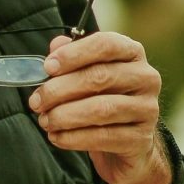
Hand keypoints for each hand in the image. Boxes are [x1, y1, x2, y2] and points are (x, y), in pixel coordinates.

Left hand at [27, 32, 170, 183]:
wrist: (126, 140)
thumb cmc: (101, 96)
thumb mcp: (86, 72)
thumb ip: (71, 56)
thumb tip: (56, 45)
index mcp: (132, 52)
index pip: (106, 44)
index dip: (73, 54)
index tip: (47, 67)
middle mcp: (146, 77)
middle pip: (99, 77)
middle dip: (60, 90)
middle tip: (36, 102)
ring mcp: (147, 109)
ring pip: (101, 109)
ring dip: (64, 116)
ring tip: (44, 121)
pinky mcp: (141, 139)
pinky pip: (103, 137)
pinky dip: (73, 137)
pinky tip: (56, 136)